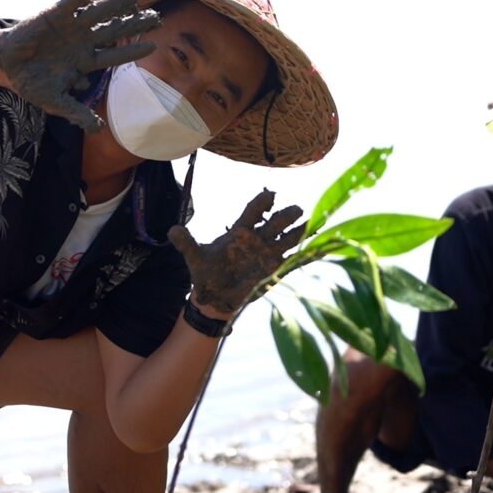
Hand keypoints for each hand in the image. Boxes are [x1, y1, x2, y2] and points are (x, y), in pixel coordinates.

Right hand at [0, 0, 159, 129]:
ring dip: (116, 3)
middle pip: (114, 31)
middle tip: (155, 17)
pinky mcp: (55, 14)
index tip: (153, 45)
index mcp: (87, 62)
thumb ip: (77, 113)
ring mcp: (72, 27)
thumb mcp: (56, 103)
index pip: (115, 55)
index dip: (133, 50)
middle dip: (134, 24)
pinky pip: (73, 0)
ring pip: (98, 13)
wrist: (7, 66)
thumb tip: (98, 129)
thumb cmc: (34, 84)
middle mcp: (84, 42)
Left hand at [168, 189, 304, 313]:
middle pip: (274, 223)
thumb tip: (171, 230)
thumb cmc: (205, 274)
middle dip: (286, 216)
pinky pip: (293, 260)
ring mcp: (268, 254)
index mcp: (239, 232)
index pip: (252, 213)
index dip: (261, 203)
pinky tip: (321, 249)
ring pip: (287, 238)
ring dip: (300, 231)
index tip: (271, 194)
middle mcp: (257, 240)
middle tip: (298, 209)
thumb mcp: (195, 258)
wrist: (214, 298)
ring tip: (314, 222)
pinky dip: (307, 255)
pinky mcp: (274, 270)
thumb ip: (186, 243)